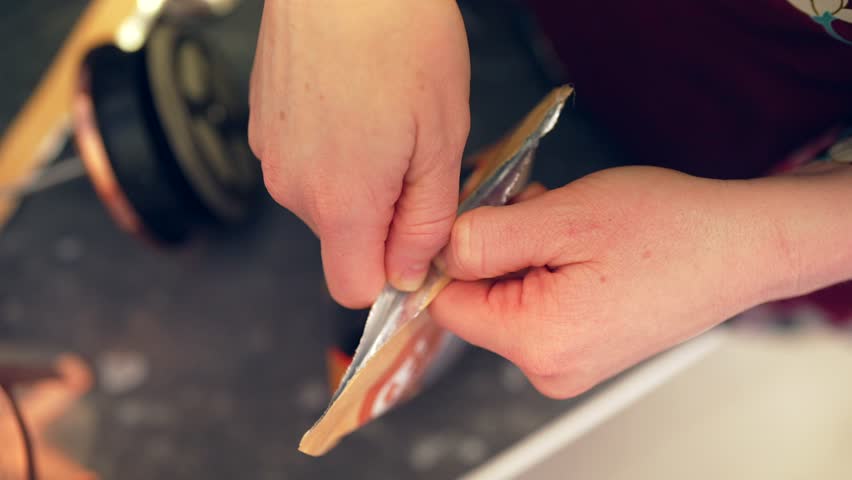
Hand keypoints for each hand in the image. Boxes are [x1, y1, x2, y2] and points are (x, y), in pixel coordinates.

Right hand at [249, 0, 470, 306]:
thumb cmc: (399, 39)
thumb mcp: (441, 140)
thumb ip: (425, 221)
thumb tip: (407, 272)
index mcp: (341, 203)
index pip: (354, 289)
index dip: (392, 274)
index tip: (418, 240)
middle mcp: (293, 188)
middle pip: (343, 242)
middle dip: (382, 217)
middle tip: (413, 154)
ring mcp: (270, 155)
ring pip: (325, 200)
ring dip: (359, 179)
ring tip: (384, 119)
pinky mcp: (263, 127)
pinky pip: (305, 163)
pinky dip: (333, 149)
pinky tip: (354, 103)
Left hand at [431, 167, 793, 397]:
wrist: (742, 246)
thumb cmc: (669, 229)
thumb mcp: (563, 217)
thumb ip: (486, 237)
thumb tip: (438, 251)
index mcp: (538, 341)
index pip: (446, 305)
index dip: (450, 253)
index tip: (479, 214)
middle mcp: (549, 367)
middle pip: (476, 301)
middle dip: (495, 247)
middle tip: (539, 209)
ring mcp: (568, 363)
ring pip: (506, 297)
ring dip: (523, 251)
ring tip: (570, 224)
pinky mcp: (584, 348)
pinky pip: (537, 304)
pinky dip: (546, 267)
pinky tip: (581, 243)